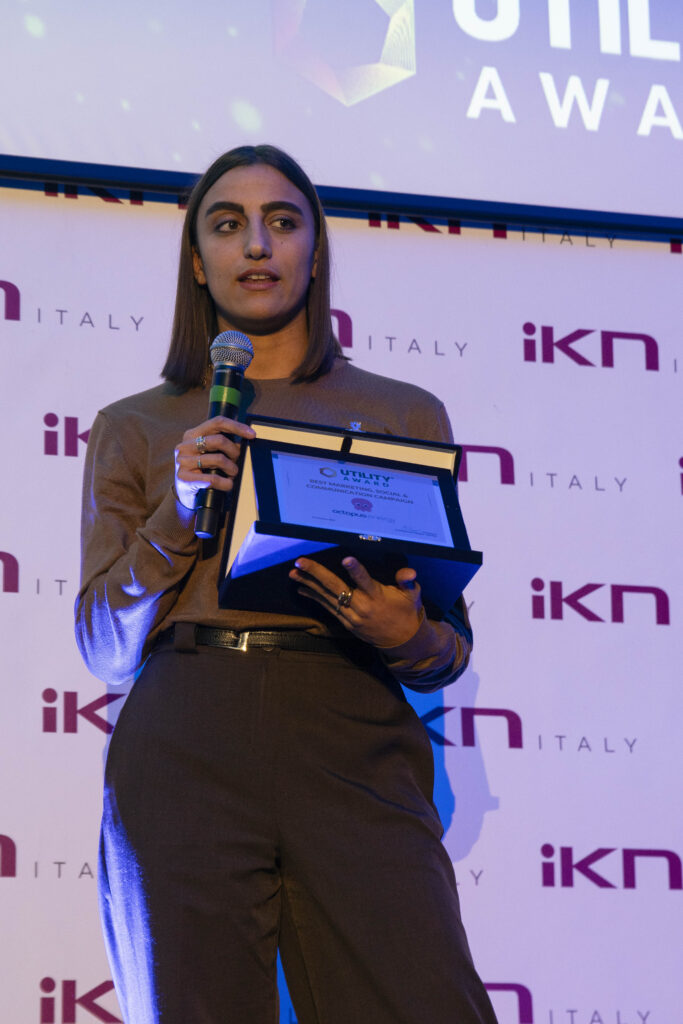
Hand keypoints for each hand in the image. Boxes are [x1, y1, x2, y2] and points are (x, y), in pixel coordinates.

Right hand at [174, 416, 255, 509]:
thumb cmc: (202, 470)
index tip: (252, 434)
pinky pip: (213, 478)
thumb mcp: (209, 453)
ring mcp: (182, 461)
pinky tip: (228, 484)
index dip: (237, 427)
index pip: (217, 422)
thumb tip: (244, 441)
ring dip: (232, 469)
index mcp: (193, 434)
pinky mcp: (184, 477)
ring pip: (219, 459)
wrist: (185, 493)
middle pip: (220, 440)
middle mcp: (185, 445)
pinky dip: (225, 483)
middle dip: (234, 452)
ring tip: (232, 474)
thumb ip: (222, 444)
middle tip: (238, 461)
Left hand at [289, 556, 423, 647]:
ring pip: (327, 597)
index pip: (365, 581)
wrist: (403, 641)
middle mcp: (362, 607)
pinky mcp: (346, 622)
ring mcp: (352, 616)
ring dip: (308, 584)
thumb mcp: (412, 595)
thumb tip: (409, 572)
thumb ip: (407, 581)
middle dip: (316, 574)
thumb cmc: (407, 612)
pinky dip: (314, 597)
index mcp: (378, 597)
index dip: (355, 570)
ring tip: (293, 573)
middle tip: (300, 562)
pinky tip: (302, 588)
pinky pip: (327, 607)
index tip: (345, 559)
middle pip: (336, 588)